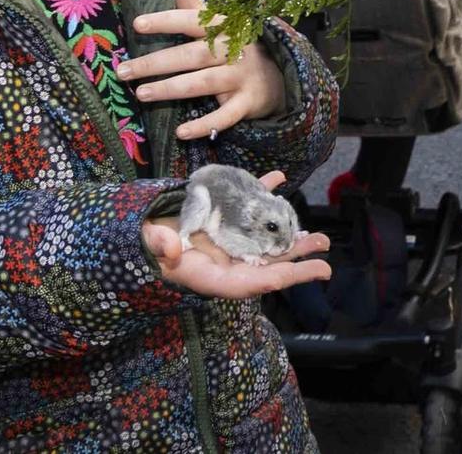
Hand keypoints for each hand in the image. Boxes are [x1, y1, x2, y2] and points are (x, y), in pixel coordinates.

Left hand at [119, 0, 286, 141]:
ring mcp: (241, 77)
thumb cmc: (238, 45)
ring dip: (171, 89)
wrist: (282, 74)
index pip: (193, 20)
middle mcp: (232, 49)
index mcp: (224, 27)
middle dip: (156, 63)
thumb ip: (197, 3)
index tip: (138, 23)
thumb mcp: (222, 22)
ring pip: (203, 83)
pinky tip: (182, 133)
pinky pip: (225, 116)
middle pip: (192, 55)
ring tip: (141, 93)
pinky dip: (204, 126)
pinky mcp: (247, 103)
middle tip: (123, 71)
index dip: (167, 21)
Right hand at [143, 170, 330, 297]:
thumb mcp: (147, 249)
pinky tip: (278, 177)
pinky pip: (248, 208)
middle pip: (267, 264)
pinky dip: (263, 194)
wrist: (137, 232)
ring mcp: (228, 242)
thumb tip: (170, 246)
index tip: (301, 274)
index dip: (275, 278)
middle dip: (295, 260)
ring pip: (265, 240)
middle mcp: (226, 262)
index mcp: (210, 276)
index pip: (248, 283)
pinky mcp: (223, 220)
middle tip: (324, 254)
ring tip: (319, 235)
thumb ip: (159, 247)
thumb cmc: (143, 247)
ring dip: (290, 233)